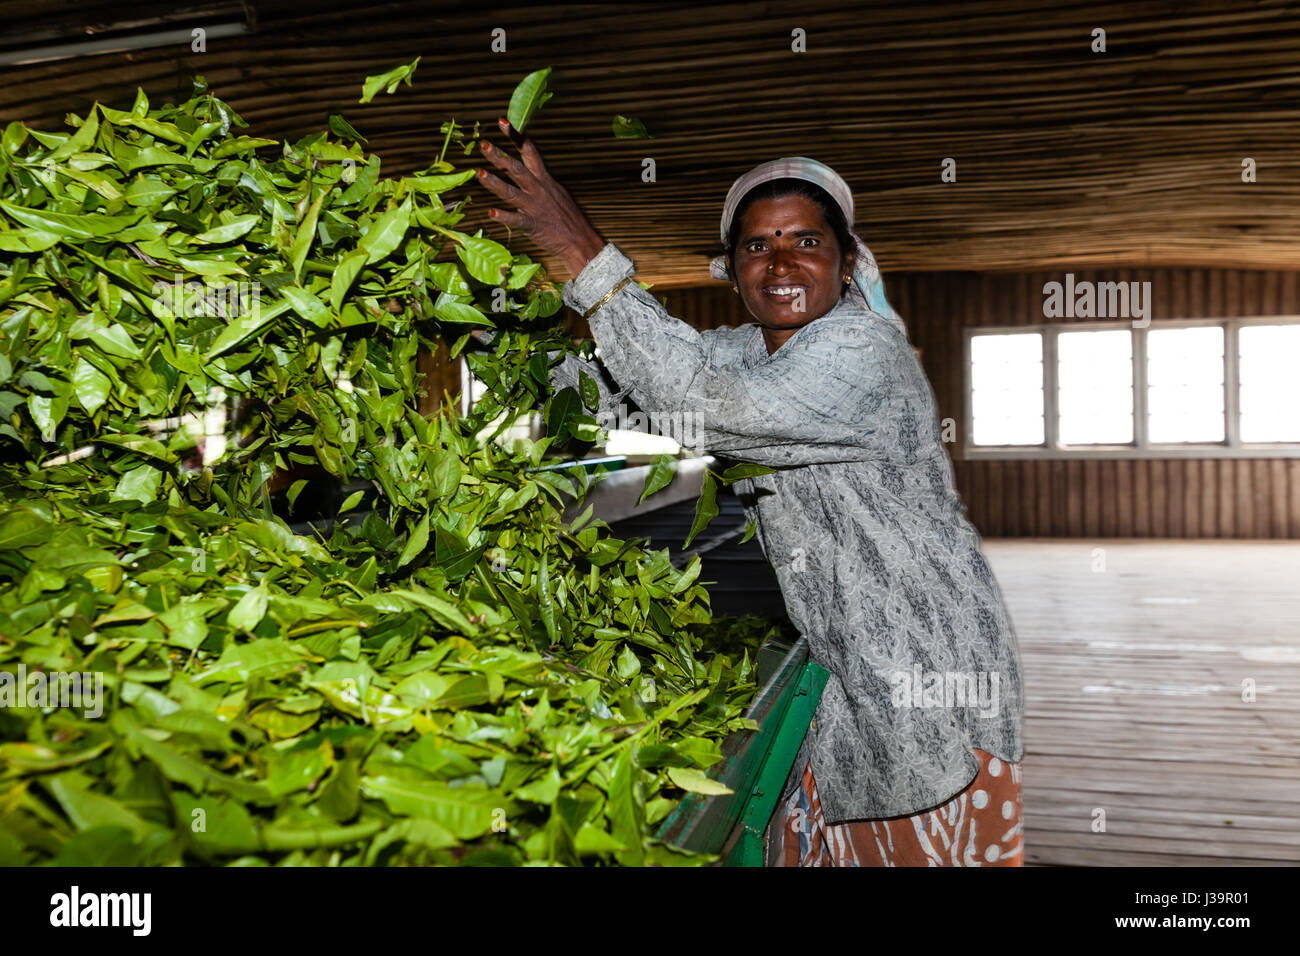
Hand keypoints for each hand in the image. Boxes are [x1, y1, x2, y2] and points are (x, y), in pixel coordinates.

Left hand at [475, 117, 605, 277]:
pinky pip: (517, 220)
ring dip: (494, 182)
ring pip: (511, 192)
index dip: (516, 136)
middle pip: (516, 169)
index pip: (530, 152)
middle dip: (499, 156)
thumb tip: (526, 171)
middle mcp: (538, 189)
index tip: (502, 122)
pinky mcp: (534, 225)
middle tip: (483, 144)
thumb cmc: (567, 218)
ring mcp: (535, 207)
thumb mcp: (556, 192)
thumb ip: (540, 181)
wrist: (581, 241)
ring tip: (478, 172)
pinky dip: (504, 216)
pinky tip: (491, 212)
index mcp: (544, 179)